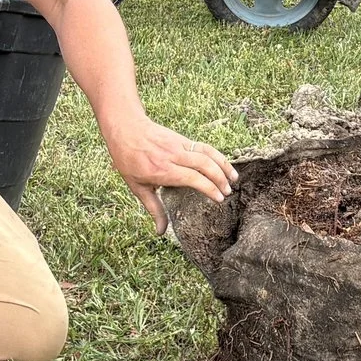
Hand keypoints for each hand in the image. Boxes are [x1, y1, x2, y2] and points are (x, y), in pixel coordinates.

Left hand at [101, 115, 236, 230]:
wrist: (126, 129)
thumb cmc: (129, 160)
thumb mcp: (137, 187)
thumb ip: (154, 209)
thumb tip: (161, 232)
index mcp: (163, 170)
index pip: (193, 178)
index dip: (209, 188)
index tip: (219, 199)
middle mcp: (174, 156)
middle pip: (204, 165)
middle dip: (220, 179)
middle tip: (228, 192)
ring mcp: (179, 145)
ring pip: (207, 153)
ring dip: (223, 165)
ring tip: (234, 179)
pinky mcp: (182, 139)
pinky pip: (204, 146)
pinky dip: (217, 155)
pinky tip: (224, 164)